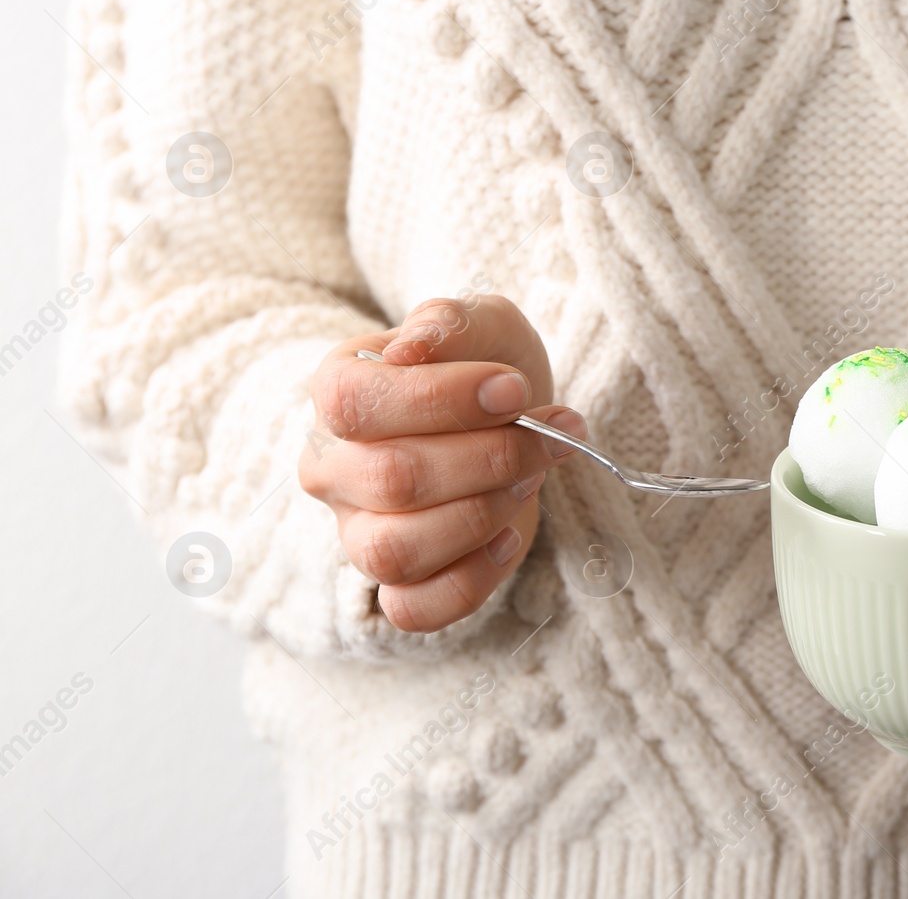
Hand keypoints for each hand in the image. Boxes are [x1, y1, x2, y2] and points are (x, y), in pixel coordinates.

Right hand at [299, 295, 585, 633]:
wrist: (511, 416)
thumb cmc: (486, 366)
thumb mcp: (482, 324)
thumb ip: (450, 324)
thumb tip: (415, 348)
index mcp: (336, 391)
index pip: (355, 403)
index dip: (440, 399)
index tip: (515, 389)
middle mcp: (332, 466)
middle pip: (391, 480)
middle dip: (491, 458)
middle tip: (550, 435)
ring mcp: (356, 531)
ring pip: (395, 552)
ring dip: (484, 514)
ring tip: (531, 476)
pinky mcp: (396, 583)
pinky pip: (413, 609)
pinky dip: (471, 580)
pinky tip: (509, 535)